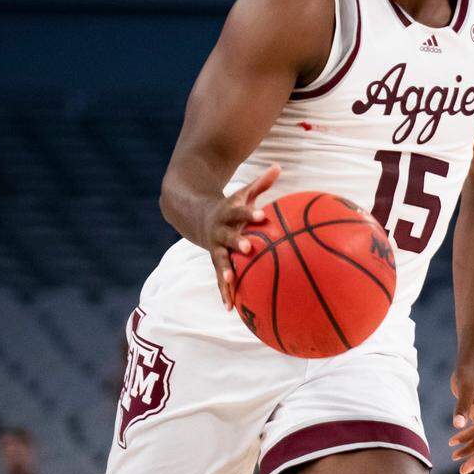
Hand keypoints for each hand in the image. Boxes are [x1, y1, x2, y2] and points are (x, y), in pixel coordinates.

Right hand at [204, 164, 278, 309]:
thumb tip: (278, 166)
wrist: (195, 216)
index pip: (241, 211)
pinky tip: (231, 308)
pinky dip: (224, 292)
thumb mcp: (242, 193)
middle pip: (228, 237)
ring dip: (225, 272)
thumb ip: (261, 182)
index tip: (263, 215)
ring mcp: (215, 248)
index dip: (251, 213)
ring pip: (220, 261)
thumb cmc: (230, 206)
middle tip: (248, 248)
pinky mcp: (215, 261)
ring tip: (231, 284)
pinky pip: (219, 279)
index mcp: (229, 214)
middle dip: (237, 242)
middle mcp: (220, 231)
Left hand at [448, 364, 473, 473]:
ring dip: (468, 449)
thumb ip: (461, 406)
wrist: (472, 363)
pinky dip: (465, 440)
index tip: (467, 467)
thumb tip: (456, 425)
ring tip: (453, 456)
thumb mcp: (465, 388)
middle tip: (461, 471)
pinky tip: (453, 443)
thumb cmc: (469, 373)